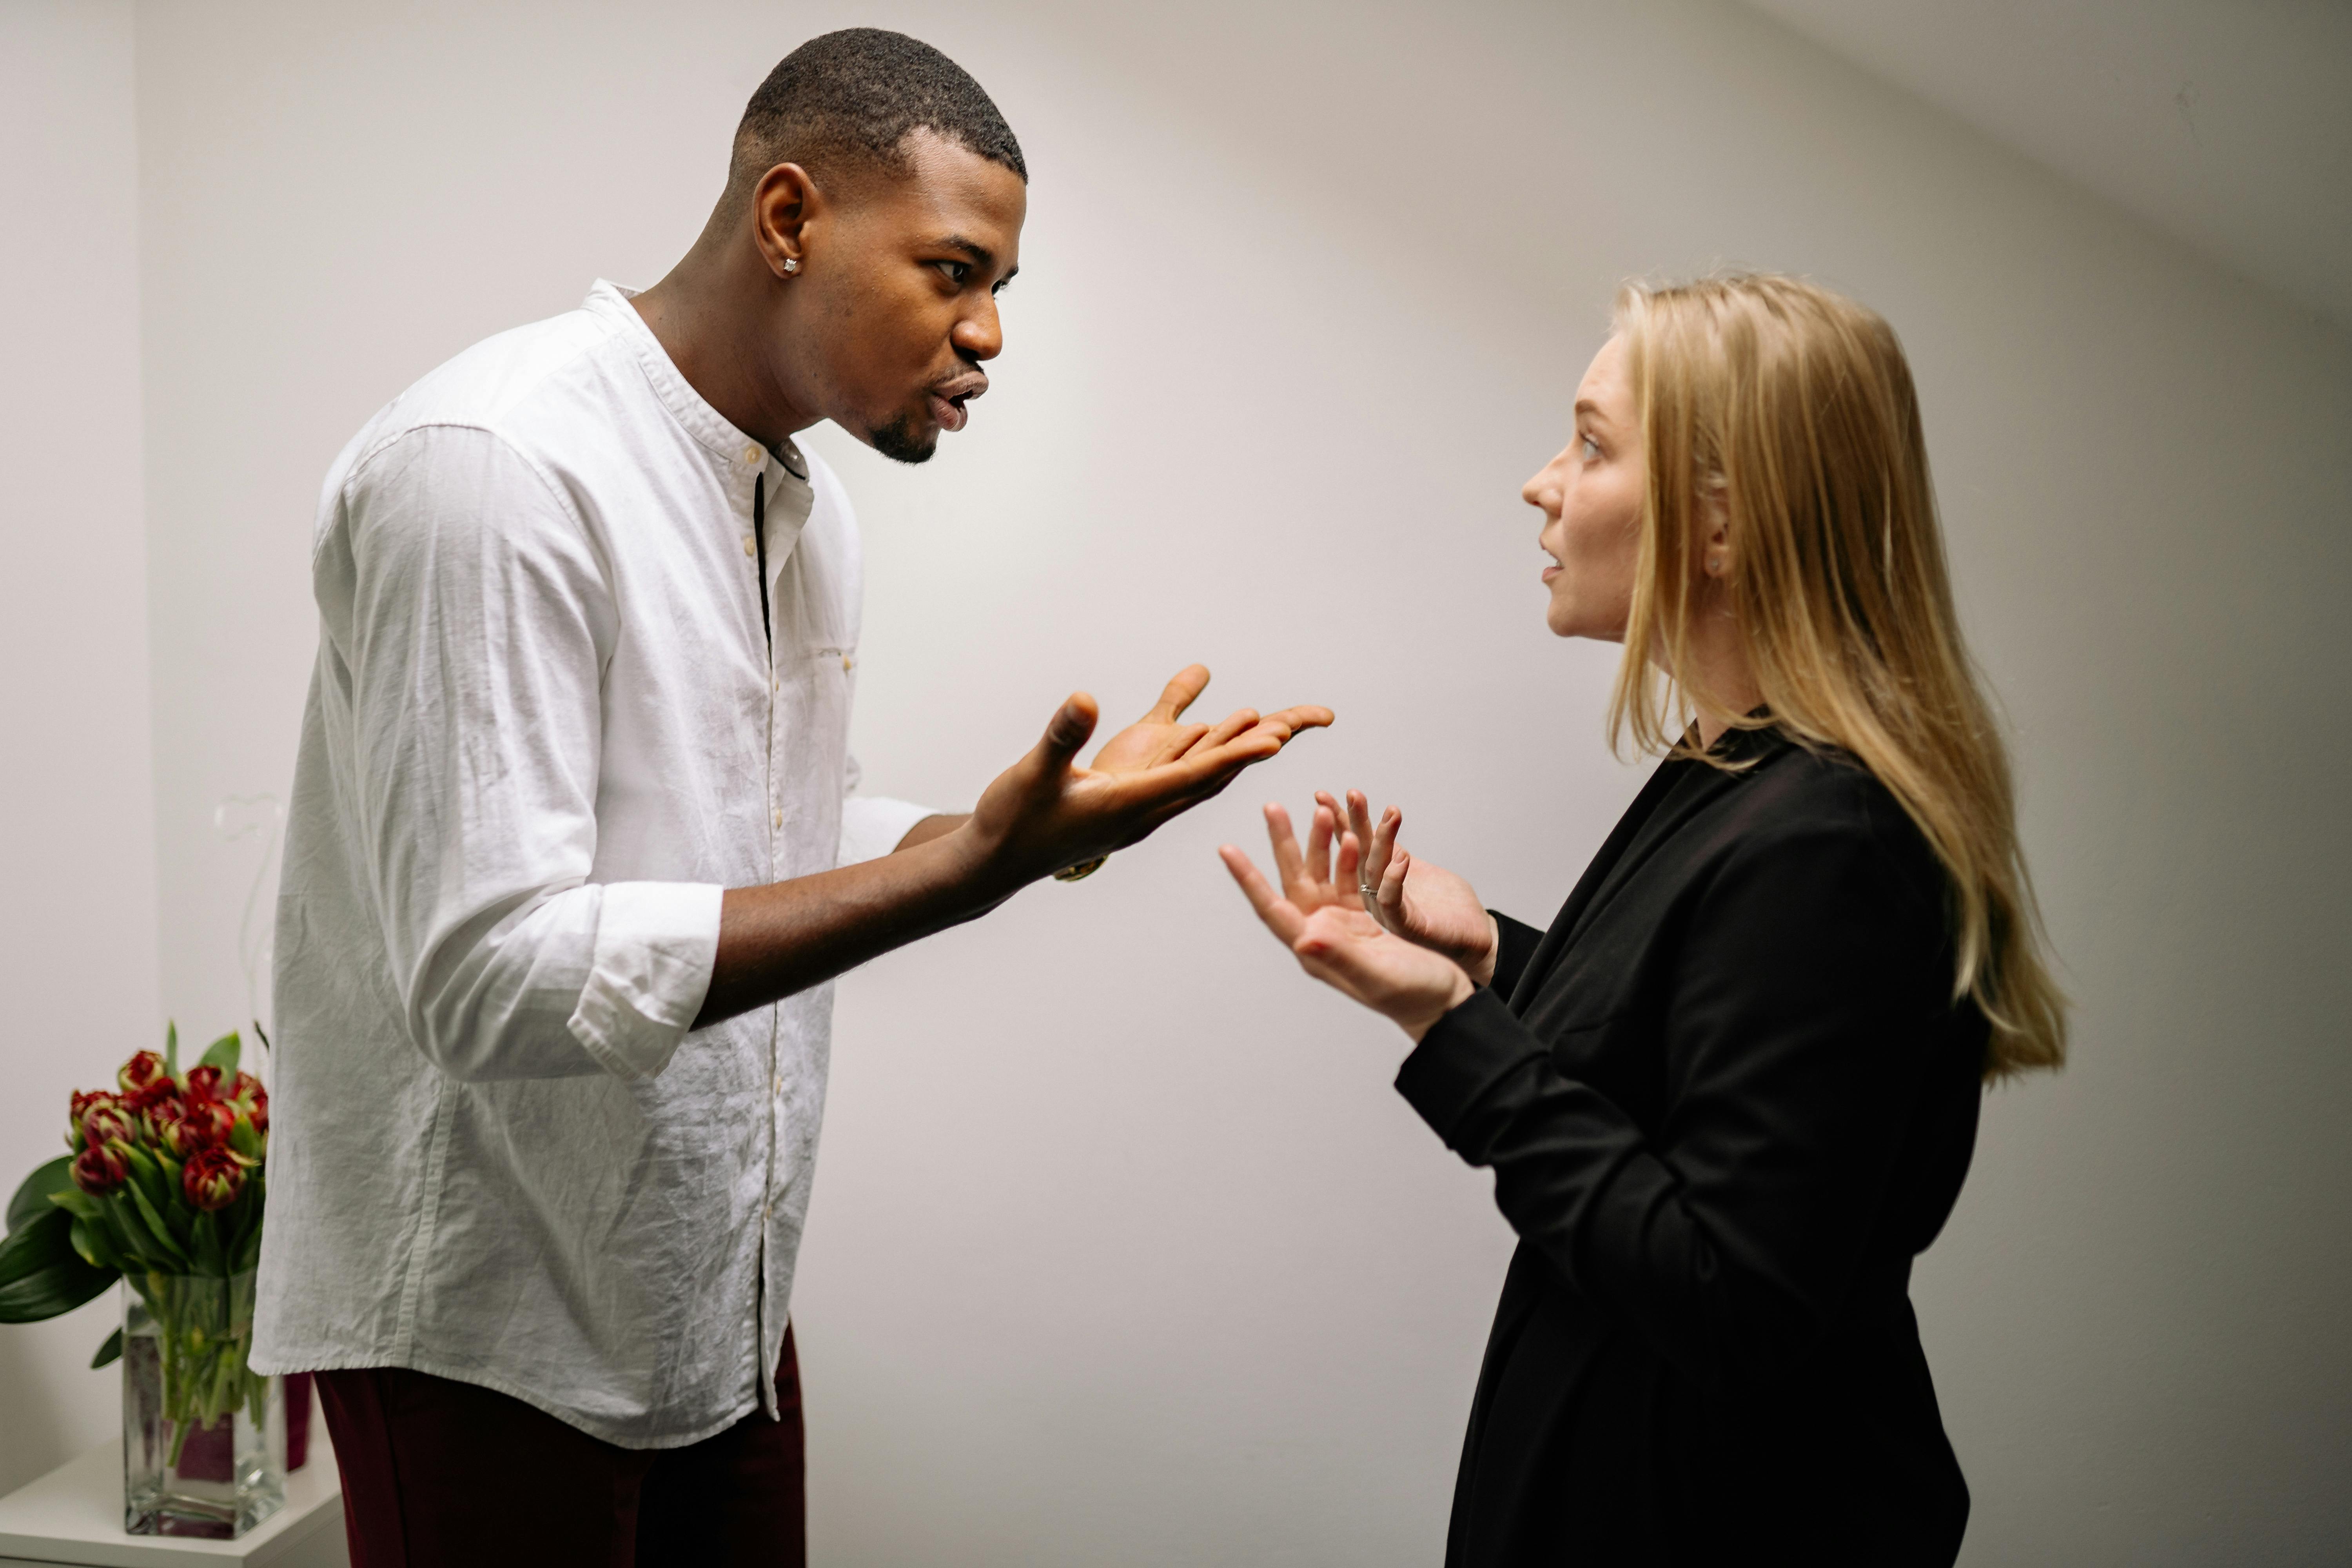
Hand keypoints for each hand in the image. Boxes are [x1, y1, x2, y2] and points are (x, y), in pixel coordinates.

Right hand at [964, 669, 1331, 892]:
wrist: (996, 860)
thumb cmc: (1012, 821)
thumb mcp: (1033, 775)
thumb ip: (1062, 738)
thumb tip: (1084, 698)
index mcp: (1130, 805)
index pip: (1194, 777)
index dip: (1235, 755)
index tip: (1274, 740)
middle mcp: (1145, 807)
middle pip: (1213, 774)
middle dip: (1254, 749)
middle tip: (1300, 724)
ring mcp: (1137, 804)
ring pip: (1198, 772)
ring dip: (1235, 747)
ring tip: (1275, 725)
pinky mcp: (1124, 798)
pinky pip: (1171, 769)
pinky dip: (1195, 742)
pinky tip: (1204, 710)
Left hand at [1219, 815, 1474, 1041]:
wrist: (1442, 1001)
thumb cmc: (1412, 996)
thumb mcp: (1375, 976)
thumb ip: (1340, 956)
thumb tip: (1303, 939)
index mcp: (1315, 950)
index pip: (1273, 908)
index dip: (1249, 878)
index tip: (1227, 848)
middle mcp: (1321, 934)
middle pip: (1292, 882)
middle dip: (1282, 844)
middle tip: (1272, 806)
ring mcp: (1340, 924)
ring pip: (1321, 875)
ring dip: (1320, 844)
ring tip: (1322, 810)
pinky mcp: (1361, 917)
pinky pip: (1347, 879)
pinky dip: (1347, 857)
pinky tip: (1351, 836)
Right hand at [1331, 791, 1499, 985]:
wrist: (1477, 939)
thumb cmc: (1448, 908)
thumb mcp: (1418, 869)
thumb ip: (1395, 852)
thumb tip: (1377, 828)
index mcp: (1374, 882)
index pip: (1353, 847)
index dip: (1340, 821)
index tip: (1324, 796)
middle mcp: (1373, 897)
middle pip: (1357, 856)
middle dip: (1351, 824)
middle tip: (1348, 795)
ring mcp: (1386, 913)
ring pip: (1374, 873)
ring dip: (1378, 840)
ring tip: (1387, 811)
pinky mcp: (1405, 927)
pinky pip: (1392, 902)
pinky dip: (1393, 879)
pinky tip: (1400, 857)